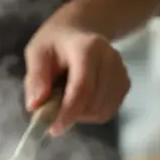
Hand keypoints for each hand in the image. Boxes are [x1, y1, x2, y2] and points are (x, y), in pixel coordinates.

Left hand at [24, 14, 130, 135]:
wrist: (81, 30)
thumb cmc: (55, 43)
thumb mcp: (37, 52)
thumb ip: (35, 78)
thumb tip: (35, 106)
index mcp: (87, 48)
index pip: (83, 87)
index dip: (69, 112)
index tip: (54, 129)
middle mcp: (111, 59)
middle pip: (94, 102)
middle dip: (71, 114)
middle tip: (51, 109)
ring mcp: (121, 71)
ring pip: (102, 110)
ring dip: (80, 115)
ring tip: (64, 98)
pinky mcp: (125, 83)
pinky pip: (108, 110)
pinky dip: (91, 113)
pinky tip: (79, 99)